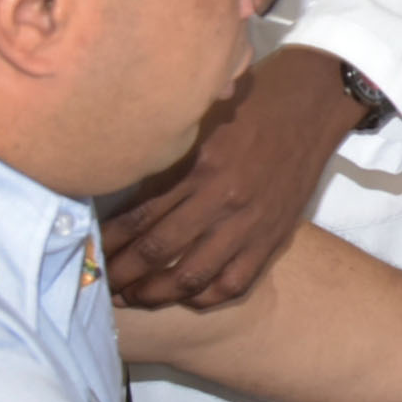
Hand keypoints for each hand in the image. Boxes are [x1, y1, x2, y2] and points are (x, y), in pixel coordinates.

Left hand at [105, 46, 359, 308]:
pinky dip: (206, 297)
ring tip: (134, 298)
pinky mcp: (274, 236)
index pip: (141, 215)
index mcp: (200, 165)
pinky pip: (235, 282)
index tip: (89, 254)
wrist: (312, 103)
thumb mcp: (202, 119)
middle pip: (159, 250)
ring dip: (157, 294)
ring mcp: (250, 222)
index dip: (110, 241)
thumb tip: (124, 191)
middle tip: (101, 285)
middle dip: (123, 274)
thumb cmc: (251, 103)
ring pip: (194, 276)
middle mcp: (223, 198)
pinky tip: (186, 298)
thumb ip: (169, 158)